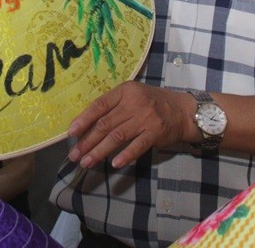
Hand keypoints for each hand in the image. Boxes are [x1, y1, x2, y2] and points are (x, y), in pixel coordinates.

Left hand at [66, 81, 192, 168]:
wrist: (183, 110)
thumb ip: (113, 107)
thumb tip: (86, 126)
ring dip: (99, 151)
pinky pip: (137, 146)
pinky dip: (125, 155)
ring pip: (117, 136)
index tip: (71, 133)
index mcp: (125, 91)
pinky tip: (114, 164)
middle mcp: (134, 103)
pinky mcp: (155, 132)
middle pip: (105, 124)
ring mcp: (145, 118)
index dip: (84, 119)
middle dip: (87, 141)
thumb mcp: (132, 96)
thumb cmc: (152, 103)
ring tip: (86, 162)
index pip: (99, 105)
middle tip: (75, 155)